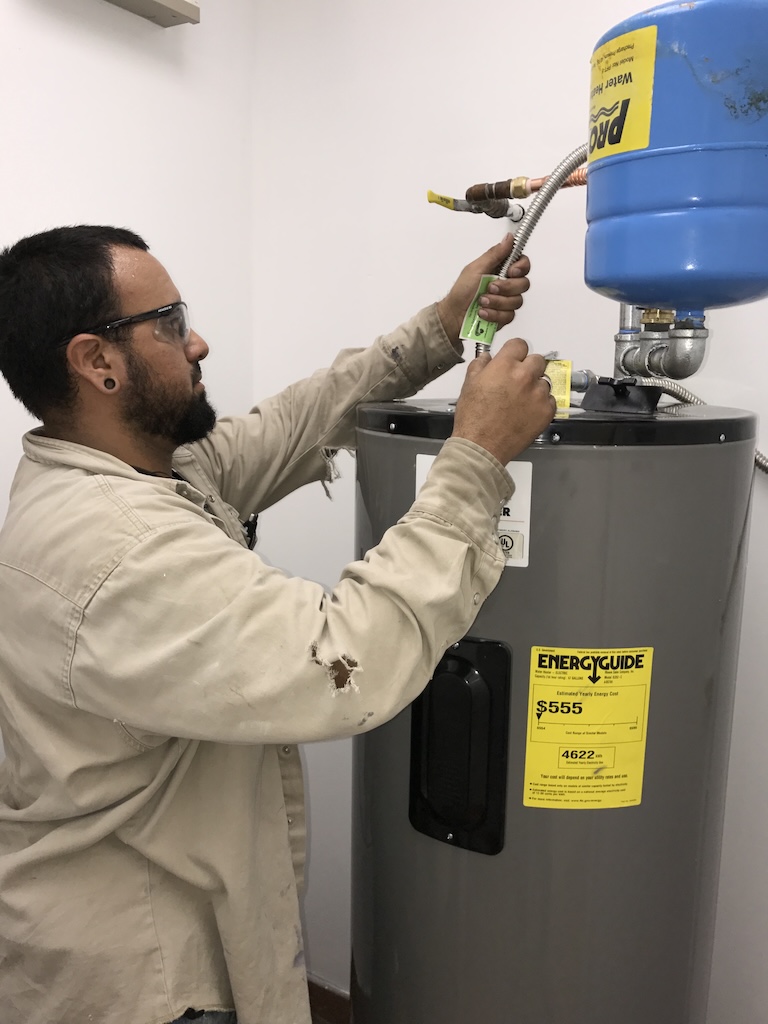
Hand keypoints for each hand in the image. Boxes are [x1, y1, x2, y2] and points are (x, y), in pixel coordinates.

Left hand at [436, 234, 529, 345]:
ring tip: (482, 301)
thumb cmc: (462, 291)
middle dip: (505, 287)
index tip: (511, 271)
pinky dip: (494, 314)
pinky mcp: (504, 316)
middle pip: (523, 284)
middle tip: (490, 288)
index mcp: (501, 270)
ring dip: (497, 302)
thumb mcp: (476, 268)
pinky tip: (483, 312)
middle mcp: (507, 284)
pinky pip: (509, 315)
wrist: (454, 314)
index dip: (521, 268)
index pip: (523, 264)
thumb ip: (494, 254)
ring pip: (516, 301)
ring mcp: (506, 301)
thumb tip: (508, 238)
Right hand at [451, 338, 555, 464]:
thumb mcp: (469, 384)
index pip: (520, 344)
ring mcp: (538, 394)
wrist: (481, 446)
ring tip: (521, 400)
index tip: (514, 358)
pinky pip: (550, 400)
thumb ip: (481, 365)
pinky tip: (527, 412)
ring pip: (544, 381)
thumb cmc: (473, 419)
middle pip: (537, 360)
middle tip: (518, 381)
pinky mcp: (547, 411)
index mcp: (505, 365)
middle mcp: (525, 376)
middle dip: (528, 367)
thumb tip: (488, 357)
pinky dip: (541, 404)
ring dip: (535, 387)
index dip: (515, 352)